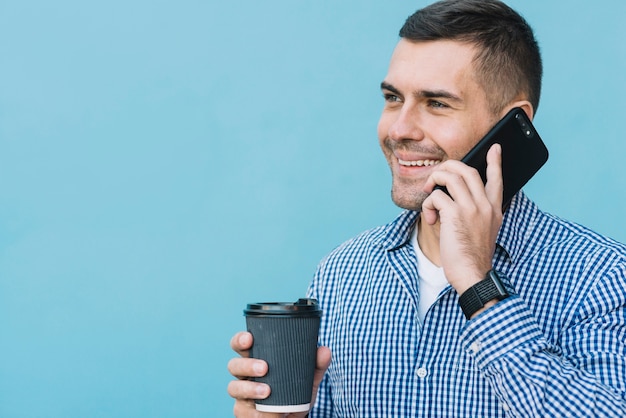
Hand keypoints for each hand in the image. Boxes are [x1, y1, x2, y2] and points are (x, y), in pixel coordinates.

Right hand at [227, 331, 331, 417]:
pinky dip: (257, 412)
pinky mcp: (243, 412)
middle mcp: (245, 375)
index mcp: (256, 358)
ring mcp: (242, 394)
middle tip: (264, 368)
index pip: (241, 345)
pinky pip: (243, 411)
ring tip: (267, 391)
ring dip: (250, 388)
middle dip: (246, 365)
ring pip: (234, 388)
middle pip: (234, 365)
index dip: (240, 340)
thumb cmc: (294, 392)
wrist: (293, 417)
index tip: (249, 338)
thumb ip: (316, 365)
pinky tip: (270, 413)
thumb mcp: (307, 378)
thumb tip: (324, 350)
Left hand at [421, 144, 503, 294]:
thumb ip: (476, 214)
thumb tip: (454, 200)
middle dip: (447, 168)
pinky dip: (428, 205)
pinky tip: (431, 219)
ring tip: (429, 194)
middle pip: (467, 170)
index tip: (495, 148)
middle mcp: (485, 205)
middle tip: (436, 177)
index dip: (495, 162)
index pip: (497, 179)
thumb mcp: (483, 232)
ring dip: (434, 181)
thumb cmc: (473, 257)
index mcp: (494, 209)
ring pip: (450, 177)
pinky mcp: (455, 215)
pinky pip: (436, 196)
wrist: (473, 275)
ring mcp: (472, 209)